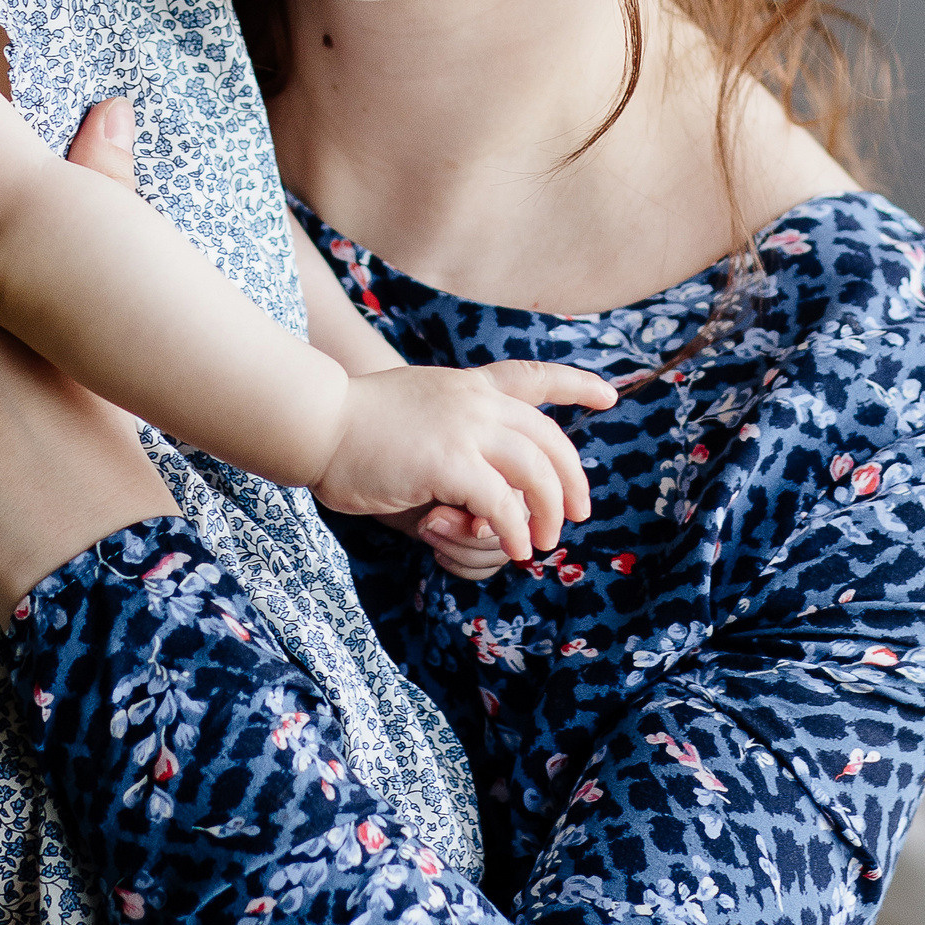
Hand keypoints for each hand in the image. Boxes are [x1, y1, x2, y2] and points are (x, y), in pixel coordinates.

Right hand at [315, 362, 614, 563]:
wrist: (316, 420)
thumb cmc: (352, 425)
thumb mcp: (416, 418)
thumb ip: (453, 444)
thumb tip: (478, 497)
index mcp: (466, 386)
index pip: (532, 377)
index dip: (574, 385)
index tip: (608, 395)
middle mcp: (474, 401)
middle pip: (547, 438)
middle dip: (571, 478)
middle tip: (577, 512)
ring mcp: (463, 428)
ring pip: (534, 472)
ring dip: (547, 511)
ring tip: (544, 542)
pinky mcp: (448, 463)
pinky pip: (501, 503)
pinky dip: (514, 528)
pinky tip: (516, 546)